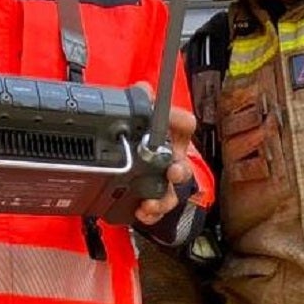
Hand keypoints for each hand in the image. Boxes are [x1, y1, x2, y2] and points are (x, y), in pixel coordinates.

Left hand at [134, 81, 196, 225]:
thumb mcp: (136, 114)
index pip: (183, 124)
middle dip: (179, 170)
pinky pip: (156, 210)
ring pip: (171, 193)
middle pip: (183, 166)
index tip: (183, 122)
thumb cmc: (137, 136)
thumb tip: (143, 89)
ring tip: (150, 203)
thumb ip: (140, 100)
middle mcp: (171, 159)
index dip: (181, 122)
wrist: (120, 161)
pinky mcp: (151, 199)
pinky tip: (141, 213)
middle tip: (172, 170)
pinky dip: (150, 214)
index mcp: (169, 135)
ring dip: (163, 199)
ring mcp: (163, 181)